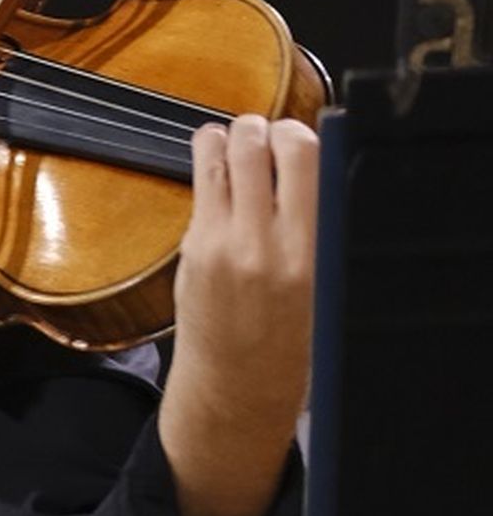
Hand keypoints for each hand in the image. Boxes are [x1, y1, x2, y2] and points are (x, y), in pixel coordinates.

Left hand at [158, 113, 319, 515]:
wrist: (238, 388)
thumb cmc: (289, 337)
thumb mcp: (322, 284)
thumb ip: (319, 229)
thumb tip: (315, 163)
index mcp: (314, 253)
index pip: (313, 159)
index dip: (305, 135)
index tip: (302, 136)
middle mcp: (270, 244)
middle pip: (266, 142)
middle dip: (265, 127)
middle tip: (265, 136)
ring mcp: (225, 243)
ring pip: (226, 151)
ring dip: (232, 136)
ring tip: (238, 145)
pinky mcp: (193, 247)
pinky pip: (202, 181)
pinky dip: (208, 159)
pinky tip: (215, 163)